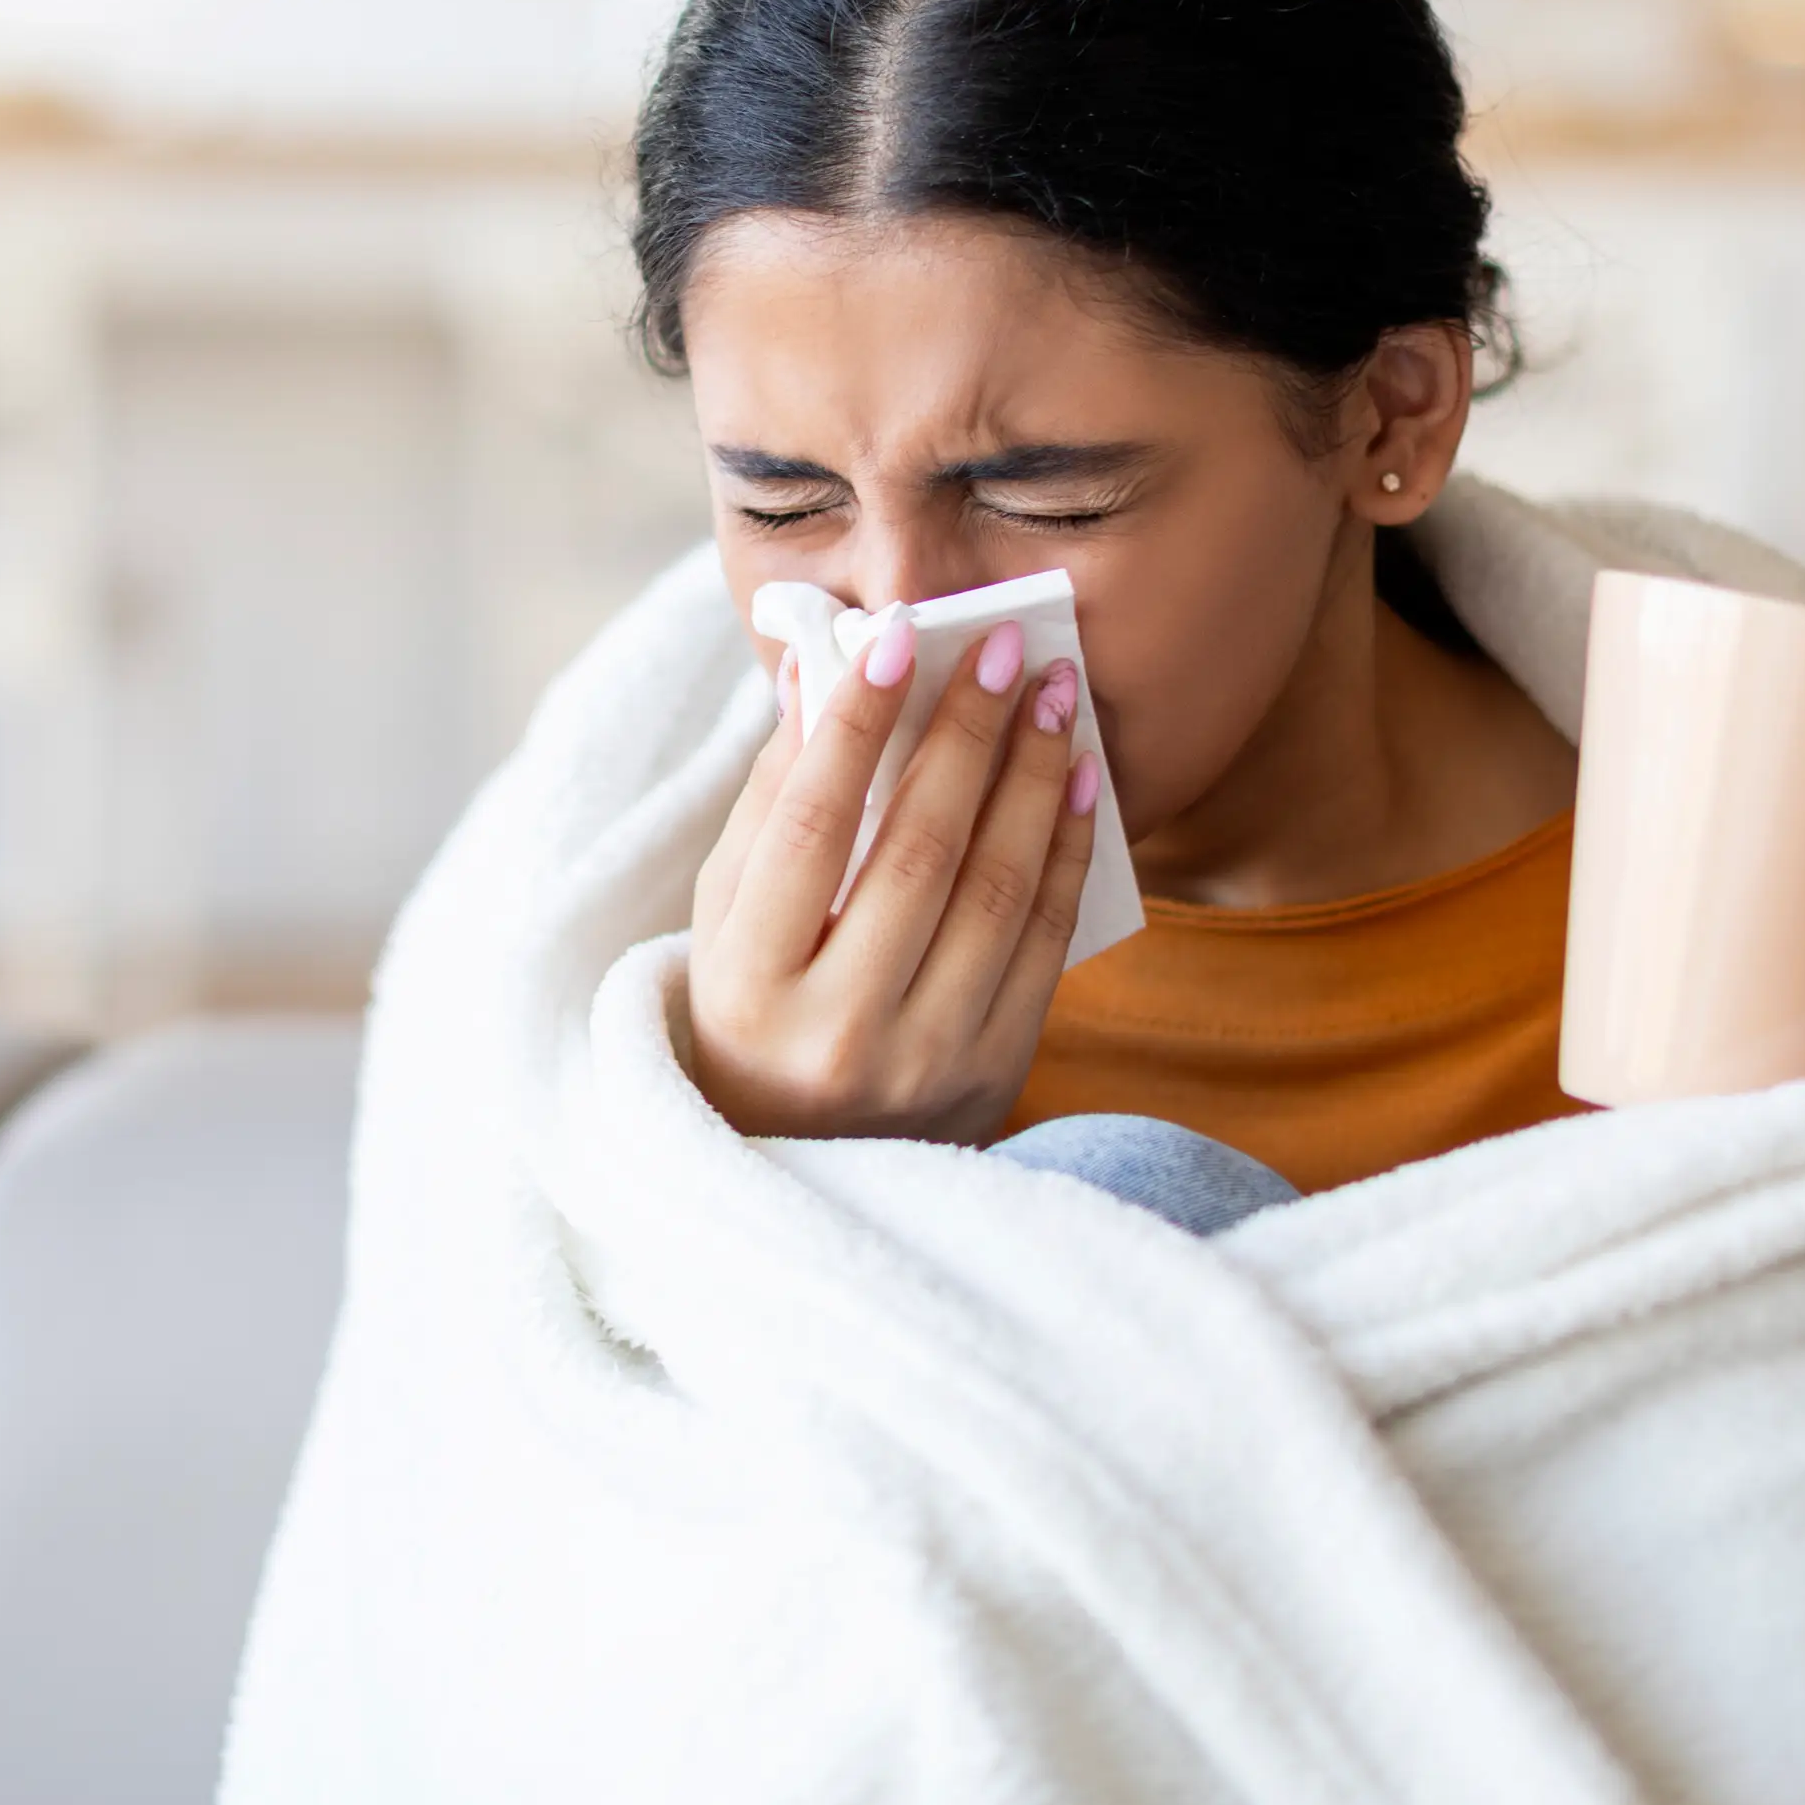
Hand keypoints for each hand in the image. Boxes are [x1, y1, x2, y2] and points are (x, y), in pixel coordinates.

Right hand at [683, 610, 1103, 1141]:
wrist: (800, 1165)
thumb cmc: (751, 1010)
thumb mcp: (727, 915)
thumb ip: (771, 800)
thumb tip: (816, 672)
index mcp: (749, 984)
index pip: (812, 829)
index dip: (857, 727)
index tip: (899, 640)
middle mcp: (837, 1031)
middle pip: (919, 852)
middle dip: (968, 735)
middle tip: (1004, 648)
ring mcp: (926, 1061)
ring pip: (996, 893)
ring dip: (1033, 780)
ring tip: (1056, 697)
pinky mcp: (995, 1074)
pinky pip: (1044, 942)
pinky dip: (1067, 851)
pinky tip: (1077, 780)